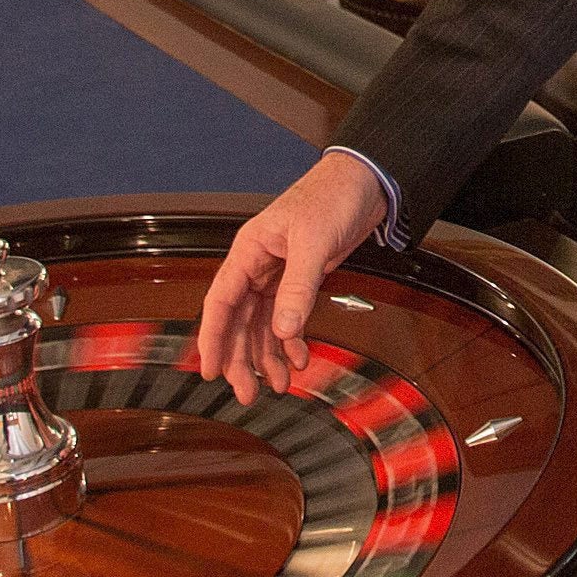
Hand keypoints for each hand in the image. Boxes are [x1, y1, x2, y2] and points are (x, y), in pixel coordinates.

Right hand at [193, 153, 388, 403]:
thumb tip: (283, 329)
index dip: (212, 338)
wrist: (365, 183)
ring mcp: (278, 274)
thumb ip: (298, 287)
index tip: (211, 371)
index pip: (221, 301)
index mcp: (249, 251)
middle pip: (239, 321)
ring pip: (262, 325)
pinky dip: (292, 341)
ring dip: (268, 356)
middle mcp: (258, 265)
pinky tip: (300, 359)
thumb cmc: (332, 196)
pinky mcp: (300, 279)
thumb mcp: (313, 243)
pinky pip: (287, 317)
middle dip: (242, 359)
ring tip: (279, 385)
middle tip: (248, 393)